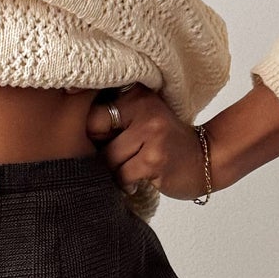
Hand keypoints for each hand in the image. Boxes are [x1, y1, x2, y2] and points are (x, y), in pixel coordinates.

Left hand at [85, 84, 208, 198]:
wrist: (209, 158)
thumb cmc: (167, 141)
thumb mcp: (143, 117)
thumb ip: (113, 117)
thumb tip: (69, 127)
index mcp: (137, 94)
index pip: (92, 111)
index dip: (91, 132)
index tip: (104, 140)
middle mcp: (144, 108)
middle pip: (95, 135)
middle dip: (101, 151)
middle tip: (121, 156)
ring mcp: (151, 134)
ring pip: (107, 159)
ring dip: (115, 170)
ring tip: (132, 167)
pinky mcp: (154, 159)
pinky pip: (121, 176)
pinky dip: (126, 183)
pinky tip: (139, 178)